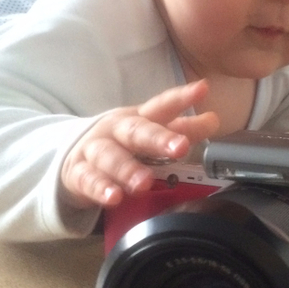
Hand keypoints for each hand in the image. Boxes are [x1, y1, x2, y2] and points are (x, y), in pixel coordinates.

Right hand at [61, 80, 219, 208]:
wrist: (75, 158)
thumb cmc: (122, 145)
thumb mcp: (150, 134)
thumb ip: (182, 130)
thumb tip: (213, 120)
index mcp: (138, 119)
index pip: (161, 105)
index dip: (182, 97)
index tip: (203, 90)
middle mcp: (116, 130)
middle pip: (136, 131)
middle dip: (157, 139)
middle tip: (179, 148)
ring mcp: (94, 150)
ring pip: (110, 157)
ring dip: (127, 169)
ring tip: (144, 183)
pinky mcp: (78, 173)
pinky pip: (88, 180)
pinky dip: (100, 189)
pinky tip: (113, 197)